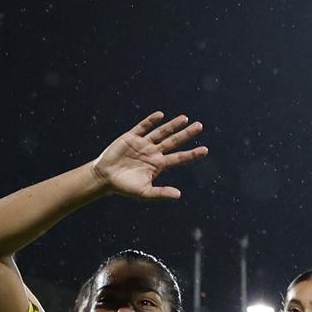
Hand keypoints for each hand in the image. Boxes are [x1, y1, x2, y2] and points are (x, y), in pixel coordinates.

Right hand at [91, 112, 208, 200]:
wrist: (105, 177)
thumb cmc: (125, 187)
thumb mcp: (145, 193)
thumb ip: (161, 192)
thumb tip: (179, 195)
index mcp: (159, 165)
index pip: (179, 157)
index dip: (192, 154)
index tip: (205, 150)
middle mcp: (153, 152)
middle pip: (174, 141)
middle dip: (186, 134)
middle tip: (200, 126)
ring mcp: (143, 144)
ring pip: (161, 132)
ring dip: (172, 125)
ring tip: (185, 118)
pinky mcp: (131, 137)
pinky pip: (143, 127)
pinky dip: (151, 121)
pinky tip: (160, 115)